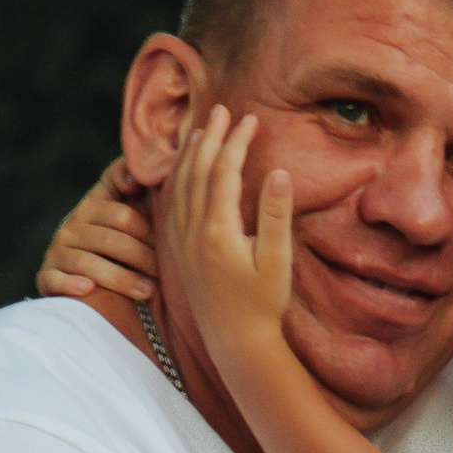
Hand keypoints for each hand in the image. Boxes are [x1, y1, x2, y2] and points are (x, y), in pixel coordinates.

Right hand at [39, 161, 155, 301]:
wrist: (89, 282)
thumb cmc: (117, 244)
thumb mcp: (125, 214)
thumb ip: (131, 188)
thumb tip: (135, 179)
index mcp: (93, 207)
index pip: (122, 215)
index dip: (148, 231)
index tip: (172, 245)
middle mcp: (72, 227)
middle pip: (109, 240)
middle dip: (141, 258)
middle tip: (165, 276)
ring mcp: (57, 252)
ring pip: (87, 263)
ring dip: (120, 278)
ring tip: (147, 292)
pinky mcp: (47, 277)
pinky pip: (55, 279)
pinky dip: (70, 284)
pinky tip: (88, 289)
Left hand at [169, 108, 296, 359]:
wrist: (235, 341)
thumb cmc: (263, 304)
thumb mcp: (277, 260)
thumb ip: (276, 215)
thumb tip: (280, 173)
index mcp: (218, 230)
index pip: (224, 172)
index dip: (237, 142)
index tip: (250, 119)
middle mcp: (193, 231)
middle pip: (197, 170)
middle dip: (210, 137)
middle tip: (222, 110)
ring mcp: (182, 241)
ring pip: (179, 185)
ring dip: (189, 155)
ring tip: (200, 130)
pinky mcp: (179, 251)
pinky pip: (171, 204)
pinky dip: (176, 179)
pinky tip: (182, 170)